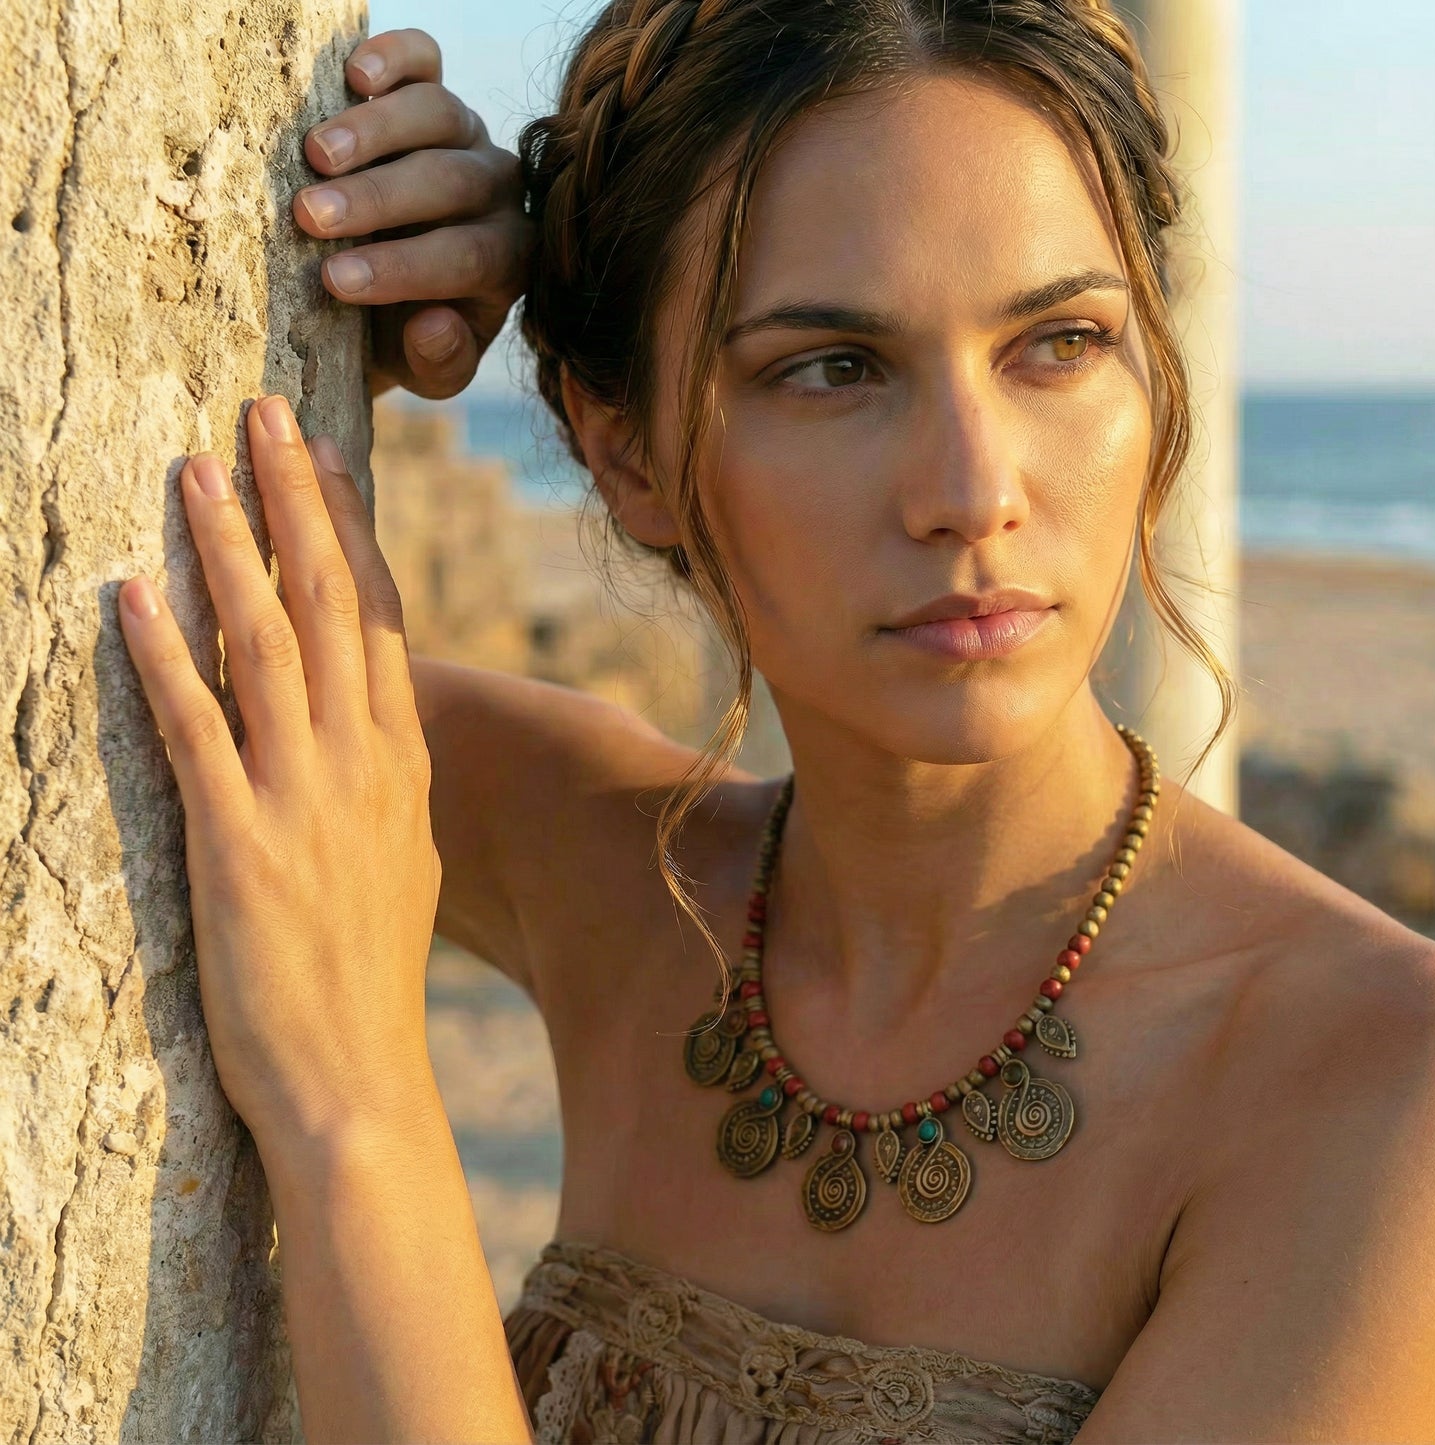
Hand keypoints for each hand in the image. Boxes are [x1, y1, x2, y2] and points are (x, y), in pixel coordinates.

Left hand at [118, 396, 440, 1144]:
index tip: (325, 460)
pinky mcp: (238, 846)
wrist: (360, 1083)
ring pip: (266, 646)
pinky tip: (129, 595)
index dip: (349, 531)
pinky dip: (161, 657)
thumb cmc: (368, 981)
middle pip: (328, 605)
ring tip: (197, 468)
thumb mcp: (397, 864)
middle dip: (294, 502)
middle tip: (263, 414)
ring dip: (229, 549)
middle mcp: (361, 764)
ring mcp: (303, 800)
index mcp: (399, 765)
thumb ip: (377, 781)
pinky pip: (196, 731)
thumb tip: (360, 723)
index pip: (378, 620)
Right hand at [293, 28, 532, 399]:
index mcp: (508, 260)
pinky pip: (425, 61)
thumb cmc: (409, 333)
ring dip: (374, 132)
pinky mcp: (432, 89)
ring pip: (437, 114)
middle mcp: (497, 192)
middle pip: (449, 183)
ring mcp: (466, 134)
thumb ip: (440, 362)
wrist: (391, 291)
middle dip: (378, 201)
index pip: (467, 258)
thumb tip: (434, 325)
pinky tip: (354, 73)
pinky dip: (394, 58)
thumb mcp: (428, 370)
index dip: (404, 269)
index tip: (337, 282)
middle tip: (310, 216)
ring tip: (316, 154)